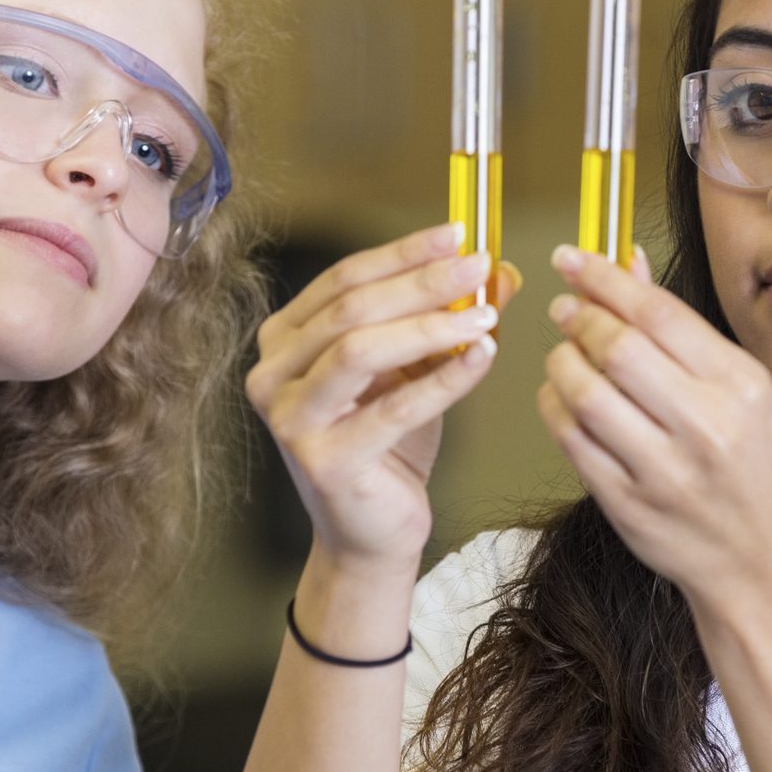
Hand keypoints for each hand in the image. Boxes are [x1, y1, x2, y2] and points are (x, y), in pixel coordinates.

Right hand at [246, 224, 521, 569]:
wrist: (370, 534)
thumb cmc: (386, 450)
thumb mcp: (414, 372)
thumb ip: (444, 320)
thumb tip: (498, 270)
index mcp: (284, 341)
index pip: (343, 280)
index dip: (402, 253)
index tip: (459, 236)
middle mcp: (272, 374)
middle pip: (351, 309)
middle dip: (421, 282)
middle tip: (479, 266)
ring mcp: (291, 420)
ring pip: (361, 350)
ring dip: (431, 325)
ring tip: (487, 314)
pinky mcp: (325, 461)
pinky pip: (393, 409)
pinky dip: (443, 379)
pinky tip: (482, 356)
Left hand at [537, 244, 771, 606]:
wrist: (767, 567)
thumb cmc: (761, 474)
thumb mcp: (746, 394)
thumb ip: (683, 334)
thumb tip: (629, 268)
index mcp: (740, 387)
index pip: (656, 313)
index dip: (603, 277)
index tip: (573, 260)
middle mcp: (705, 427)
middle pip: (615, 347)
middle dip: (578, 318)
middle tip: (565, 310)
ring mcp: (664, 471)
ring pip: (583, 393)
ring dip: (560, 361)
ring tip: (564, 354)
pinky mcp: (629, 506)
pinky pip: (571, 441)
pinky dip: (554, 407)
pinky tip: (561, 397)